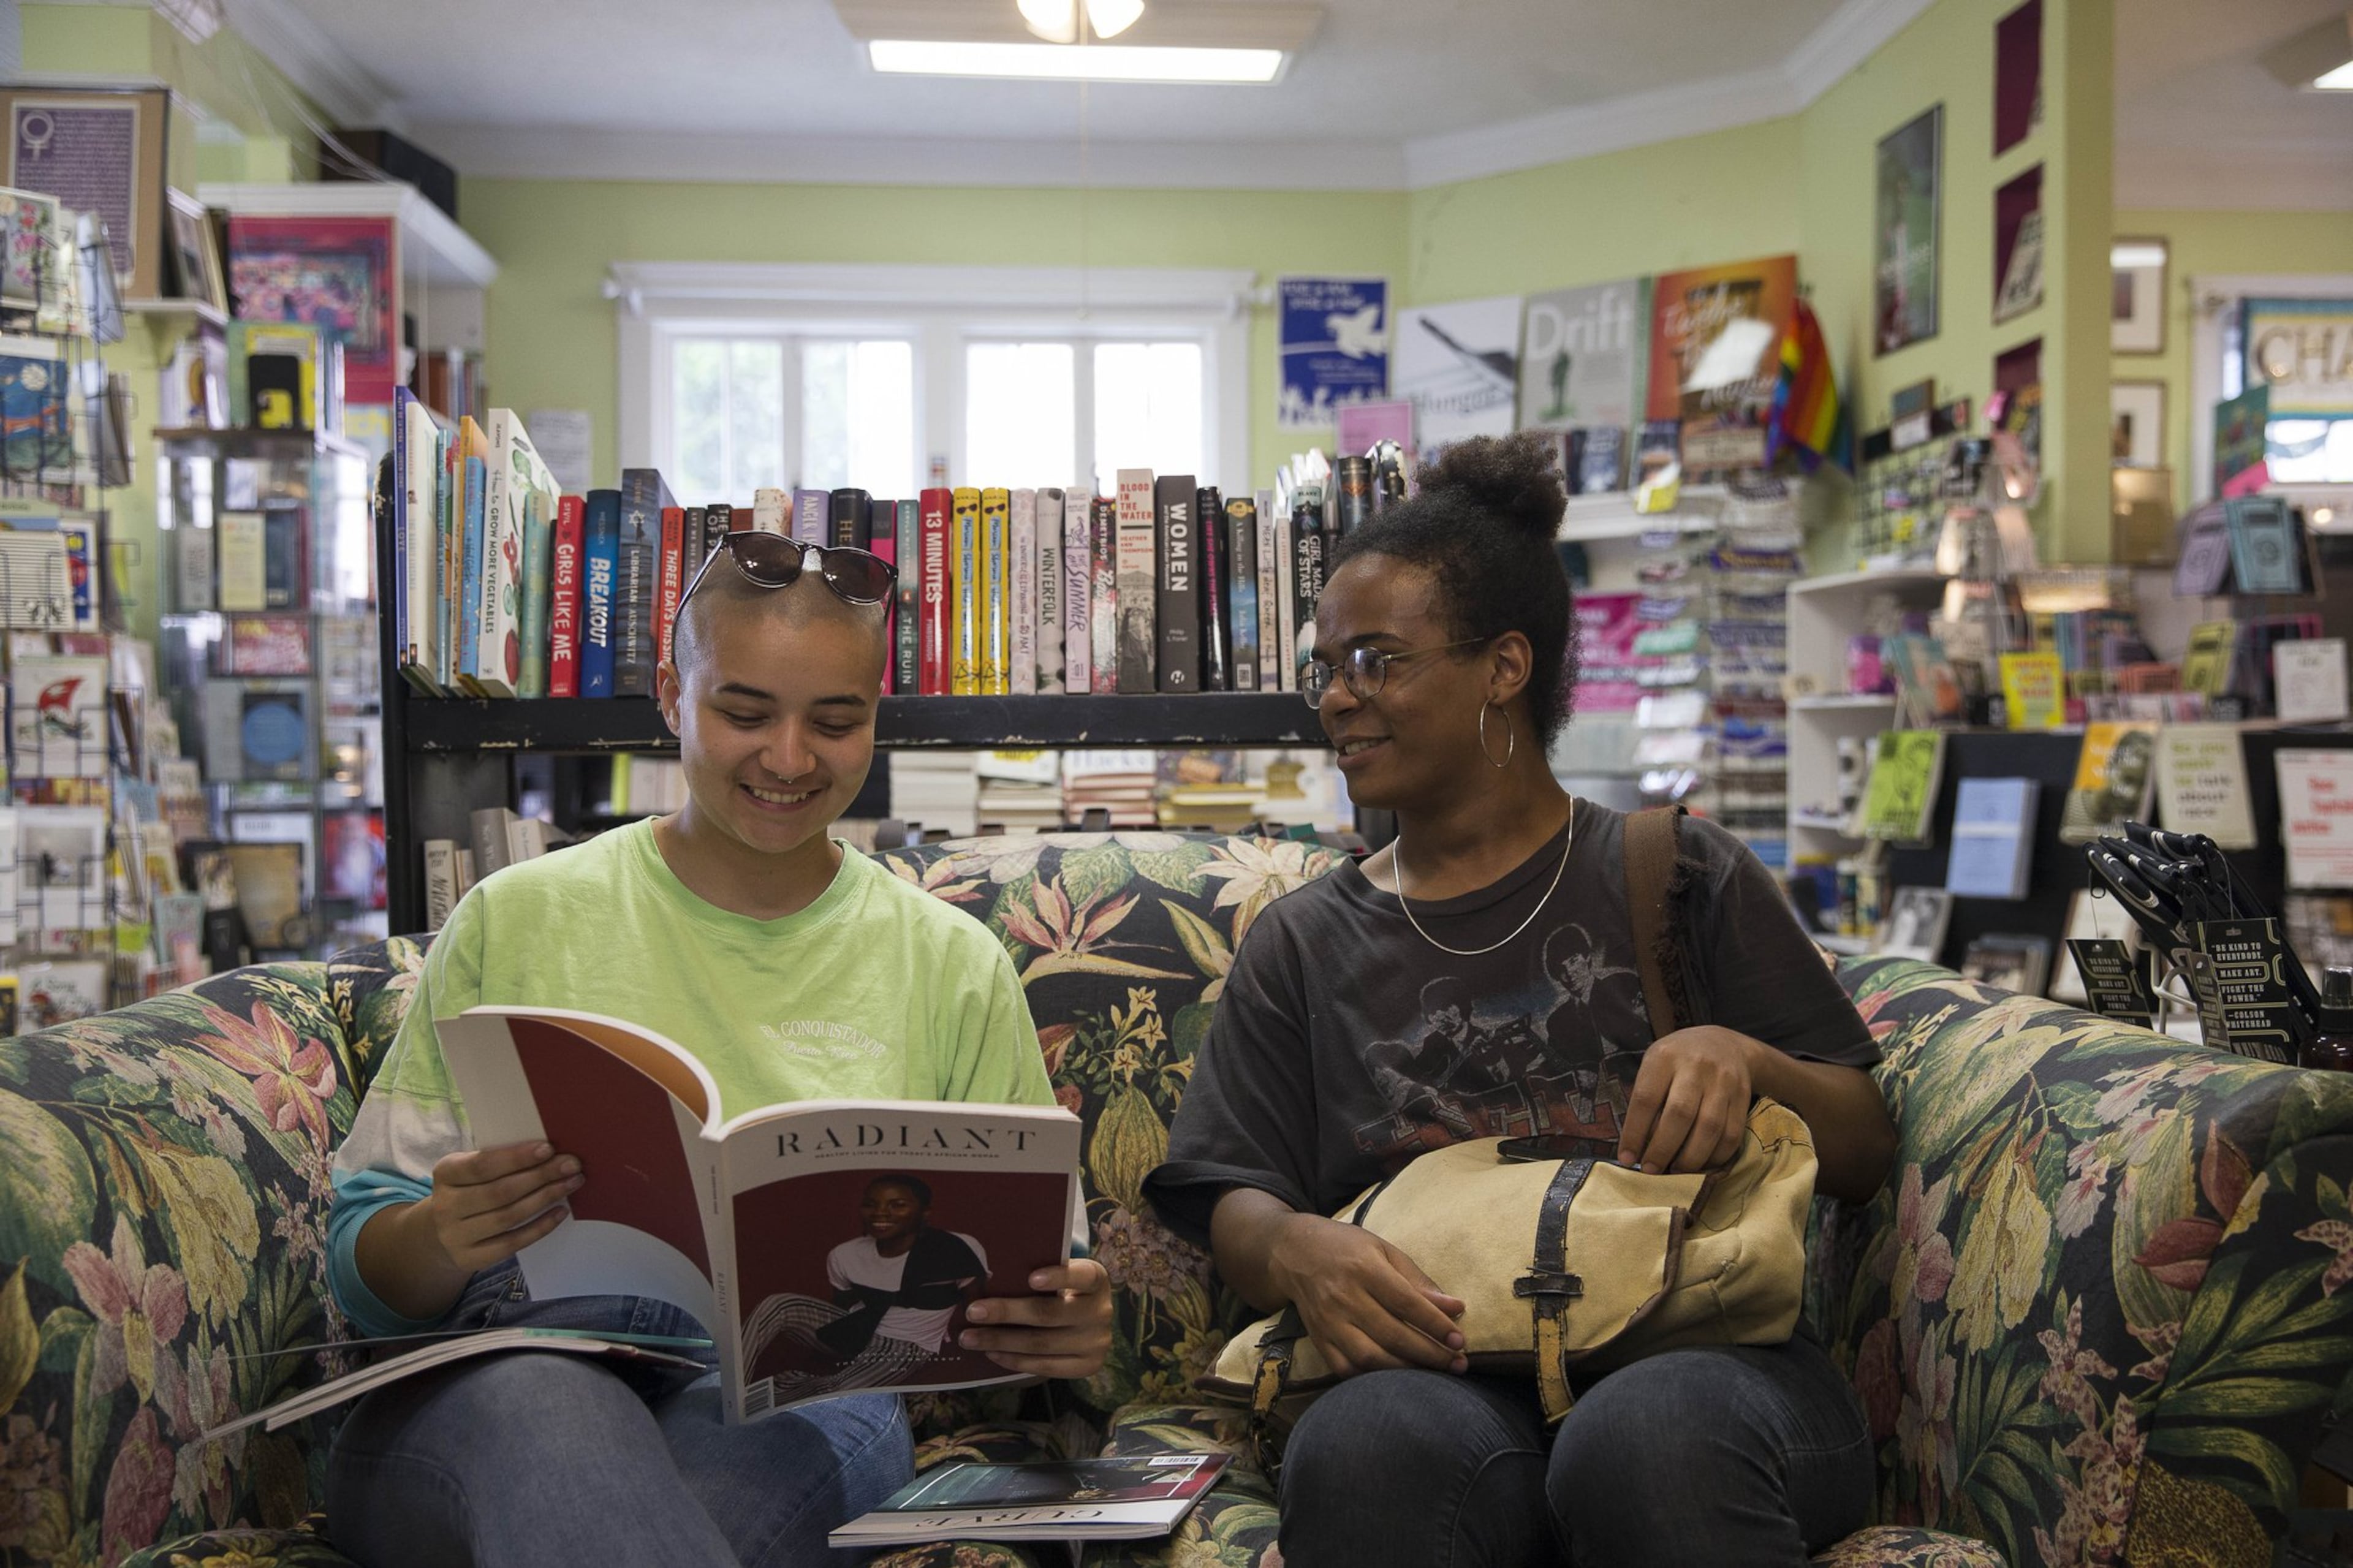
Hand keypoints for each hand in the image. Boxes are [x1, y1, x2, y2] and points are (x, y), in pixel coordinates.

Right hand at [419, 1141, 582, 1274]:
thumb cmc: (469, 1189)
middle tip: (572, 1165)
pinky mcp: (470, 1258)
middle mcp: (446, 1206)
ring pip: (508, 1217)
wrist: (442, 1231)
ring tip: (572, 1183)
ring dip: (545, 1198)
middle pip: (500, 1192)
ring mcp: (456, 1236)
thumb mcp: (471, 1168)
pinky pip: (512, 1243)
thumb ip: (498, 1159)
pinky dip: (540, 1227)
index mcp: (446, 1173)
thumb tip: (548, 1151)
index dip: (516, 1157)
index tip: (549, 1148)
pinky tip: (561, 1212)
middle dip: (540, 1176)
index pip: (482, 1165)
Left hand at [960, 1259, 1113, 1377]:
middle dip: (1007, 1312)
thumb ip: (1039, 1276)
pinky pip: (1046, 1366)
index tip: (1030, 1278)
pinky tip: (992, 1353)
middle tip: (973, 1312)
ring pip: (1043, 1343)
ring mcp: (1097, 1342)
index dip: (1058, 1277)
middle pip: (1050, 1313)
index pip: (1081, 1276)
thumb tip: (989, 1279)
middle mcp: (1101, 1311)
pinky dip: (1015, 1360)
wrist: (1087, 1323)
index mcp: (1096, 1279)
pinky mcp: (1088, 1366)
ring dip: (1001, 1341)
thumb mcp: (1060, 1276)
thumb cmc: (1063, 1290)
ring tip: (970, 1338)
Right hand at [1267, 1214, 1465, 1378]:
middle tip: (1459, 1364)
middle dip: (1431, 1354)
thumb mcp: (1384, 1250)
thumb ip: (1418, 1280)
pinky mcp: (1318, 1339)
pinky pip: (1346, 1369)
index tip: (1460, 1340)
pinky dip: (1373, 1378)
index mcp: (1364, 1268)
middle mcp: (1344, 1297)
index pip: (1406, 1303)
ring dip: (1407, 1370)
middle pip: (1393, 1335)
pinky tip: (1396, 1378)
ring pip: (1371, 1358)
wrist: (1292, 1251)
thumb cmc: (1347, 1247)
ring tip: (1434, 1374)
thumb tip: (1455, 1308)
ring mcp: (1328, 1322)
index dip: (1436, 1325)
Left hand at [1617, 1026, 1754, 1174]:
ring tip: (1676, 1171)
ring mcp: (1723, 1081)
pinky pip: (1732, 1134)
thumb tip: (1636, 1145)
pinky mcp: (1743, 1096)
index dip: (1635, 1133)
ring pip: (1709, 1128)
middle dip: (1663, 1149)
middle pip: (1679, 1115)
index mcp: (1665, 1057)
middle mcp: (1696, 1066)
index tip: (1627, 1158)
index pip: (1646, 1099)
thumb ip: (1647, 1097)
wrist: (1724, 1043)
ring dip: (1691, 1158)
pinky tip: (1702, 1165)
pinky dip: (1716, 1156)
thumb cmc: (1678, 1060)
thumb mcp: (1655, 1064)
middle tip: (1651, 1171)